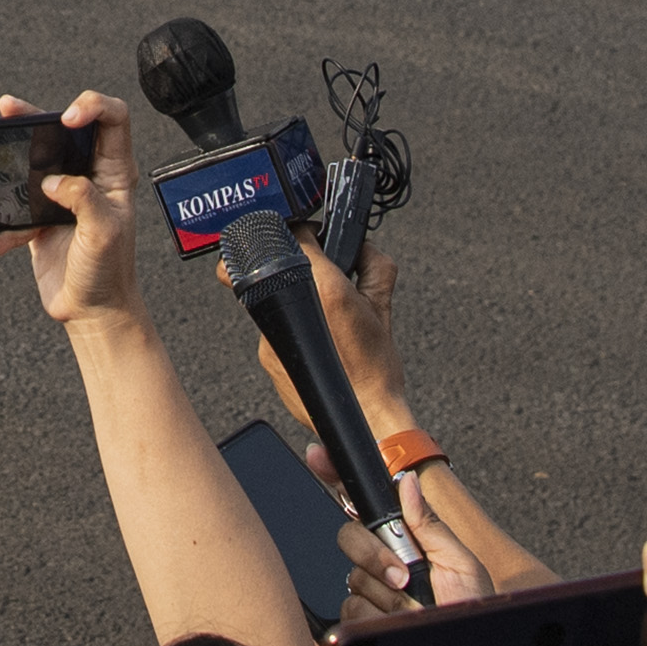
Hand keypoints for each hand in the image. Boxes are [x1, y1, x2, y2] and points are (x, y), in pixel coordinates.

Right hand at [0, 92, 139, 325]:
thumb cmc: (109, 274)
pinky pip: (14, 205)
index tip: (67, 118)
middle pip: (66, 129)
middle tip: (13, 108)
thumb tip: (51, 180)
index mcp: (115, 174)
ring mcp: (63, 195)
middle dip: (38, 115)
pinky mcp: (39, 215)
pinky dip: (2, 223)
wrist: (91, 312)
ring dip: (12, 152)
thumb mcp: (104, 232)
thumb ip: (82, 197)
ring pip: (35, 158)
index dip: (92, 107)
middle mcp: (90, 177)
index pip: (113, 119)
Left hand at [252, 240, 412, 437]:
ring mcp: (270, 334)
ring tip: (317, 320)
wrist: (364, 414)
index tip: (309, 237)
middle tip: (296, 268)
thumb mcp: (382, 309)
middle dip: (277, 261)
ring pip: (269, 302)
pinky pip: (271, 332)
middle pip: (264, 264)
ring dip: (288, 303)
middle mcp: (289, 306)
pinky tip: (312, 344)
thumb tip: (362, 246)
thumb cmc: (377, 368)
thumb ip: (375, 268)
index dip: (302, 231)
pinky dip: (288, 332)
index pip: (294, 235)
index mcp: (322, 288)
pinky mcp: (265, 356)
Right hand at [332, 465, 489, 616]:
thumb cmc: (470, 609)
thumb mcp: (461, 563)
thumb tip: (407, 481)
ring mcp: (371, 591)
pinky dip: (377, 616)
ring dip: (385, 595)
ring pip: (352, 577)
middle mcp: (383, 563)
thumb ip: (429, 523)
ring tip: (413, 609)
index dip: (335, 476)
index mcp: (405, 542)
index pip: (364, 504)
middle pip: (349, 537)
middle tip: (401, 575)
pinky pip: (350, 607)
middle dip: (373, 555)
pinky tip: (398, 623)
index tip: (318, 456)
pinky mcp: (360, 619)